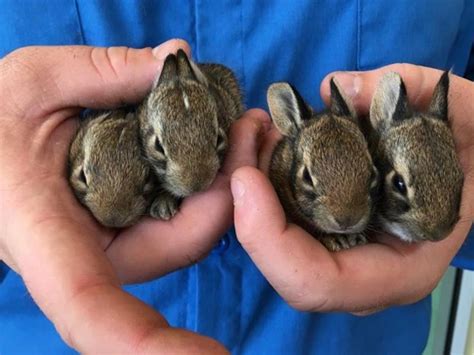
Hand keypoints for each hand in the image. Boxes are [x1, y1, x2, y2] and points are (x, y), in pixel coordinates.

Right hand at [0, 40, 265, 352]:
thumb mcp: (35, 81)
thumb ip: (101, 72)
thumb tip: (174, 58)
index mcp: (46, 235)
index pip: (94, 308)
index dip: (151, 346)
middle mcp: (90, 252)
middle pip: (179, 246)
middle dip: (228, 196)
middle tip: (253, 128)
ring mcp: (118, 239)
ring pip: (191, 228)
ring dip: (229, 182)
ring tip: (247, 125)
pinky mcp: (135, 222)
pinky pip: (186, 208)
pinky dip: (213, 179)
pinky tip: (228, 140)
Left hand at [232, 64, 473, 313]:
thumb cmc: (471, 146)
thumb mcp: (464, 110)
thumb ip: (412, 91)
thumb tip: (340, 88)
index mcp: (401, 266)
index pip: (318, 282)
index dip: (269, 239)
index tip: (246, 178)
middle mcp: (363, 273)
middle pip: (280, 267)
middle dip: (248, 208)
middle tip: (248, 142)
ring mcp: (341, 258)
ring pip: (271, 246)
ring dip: (251, 193)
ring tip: (256, 136)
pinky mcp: (326, 236)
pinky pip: (278, 223)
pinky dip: (263, 186)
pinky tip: (268, 145)